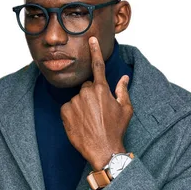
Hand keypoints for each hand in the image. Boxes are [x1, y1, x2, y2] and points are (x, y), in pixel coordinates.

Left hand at [60, 37, 132, 169]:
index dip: (95, 51)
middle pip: (87, 86)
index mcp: (102, 89)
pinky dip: (73, 113)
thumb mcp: (125, 110)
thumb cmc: (116, 130)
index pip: (98, 66)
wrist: (103, 149)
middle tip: (99, 111)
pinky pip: (68, 107)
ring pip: (78, 98)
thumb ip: (123, 90)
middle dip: (92, 95)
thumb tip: (124, 78)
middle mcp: (86, 93)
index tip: (91, 39)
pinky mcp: (65, 112)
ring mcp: (74, 102)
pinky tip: (82, 124)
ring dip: (82, 105)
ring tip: (91, 120)